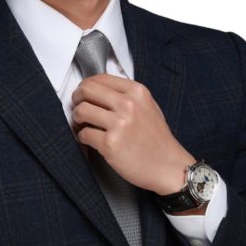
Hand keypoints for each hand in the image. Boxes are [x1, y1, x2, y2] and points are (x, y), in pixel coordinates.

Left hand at [72, 74, 202, 201]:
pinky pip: (84, 134)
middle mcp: (129, 105)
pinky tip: (88, 140)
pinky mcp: (111, 144)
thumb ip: (127, 95)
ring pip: (81, 110)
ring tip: (82, 125)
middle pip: (86, 90)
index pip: (100, 78)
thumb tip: (98, 90)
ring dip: (76, 118)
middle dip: (77, 99)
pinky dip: (82, 137)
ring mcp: (120, 125)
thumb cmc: (157, 139)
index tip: (84, 95)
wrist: (168, 167)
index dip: (86, 85)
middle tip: (78, 109)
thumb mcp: (148, 107)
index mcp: (137, 92)